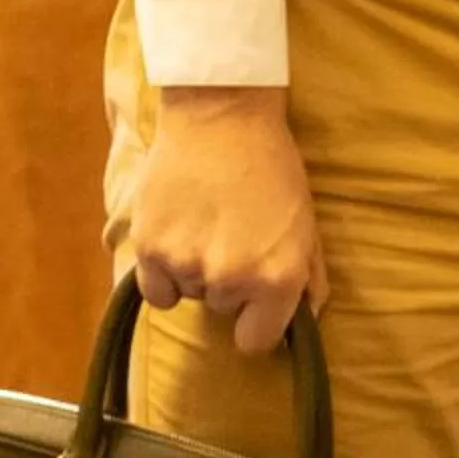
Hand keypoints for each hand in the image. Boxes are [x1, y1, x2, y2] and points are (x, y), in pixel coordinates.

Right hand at [125, 87, 328, 354]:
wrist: (222, 116)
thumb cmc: (272, 170)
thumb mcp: (307, 227)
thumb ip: (308, 282)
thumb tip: (304, 323)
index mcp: (277, 279)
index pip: (256, 341)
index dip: (254, 324)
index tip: (252, 305)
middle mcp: (232, 279)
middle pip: (222, 309)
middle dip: (227, 283)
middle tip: (229, 237)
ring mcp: (187, 264)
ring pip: (190, 294)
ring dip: (194, 271)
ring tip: (204, 225)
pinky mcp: (150, 247)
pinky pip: (156, 290)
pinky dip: (163, 273)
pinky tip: (176, 238)